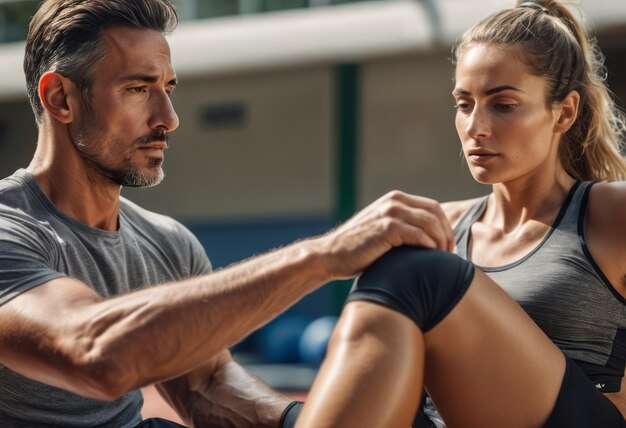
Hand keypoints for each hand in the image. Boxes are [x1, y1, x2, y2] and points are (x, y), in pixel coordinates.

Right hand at [316, 190, 453, 278]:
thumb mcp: (381, 230)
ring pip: (431, 224)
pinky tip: (429, 259)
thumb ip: (401, 226)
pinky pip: (420, 235)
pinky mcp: (387, 228)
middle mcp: (394, 201)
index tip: (447, 245)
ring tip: (442, 259)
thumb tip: (427, 239)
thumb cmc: (357, 250)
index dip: (444, 226)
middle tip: (448, 253)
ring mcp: (390, 213)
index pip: (432, 207)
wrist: (330, 255)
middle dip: (446, 233)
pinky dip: (429, 247)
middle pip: (435, 213)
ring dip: (441, 242)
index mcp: (394, 199)